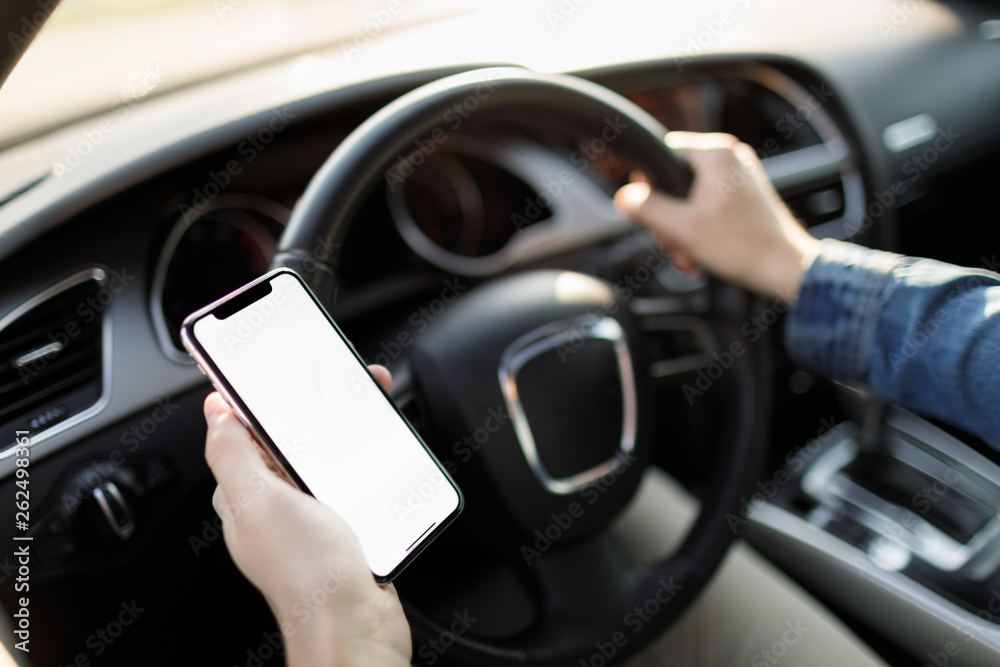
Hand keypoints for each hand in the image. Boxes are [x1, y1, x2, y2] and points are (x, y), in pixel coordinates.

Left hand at [203, 365, 410, 666]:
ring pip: (329, 459)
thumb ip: (232, 454)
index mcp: (247, 493)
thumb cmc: (309, 575)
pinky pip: (355, 483)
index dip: (267, 399)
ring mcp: (313, 517)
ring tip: (373, 413)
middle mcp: (276, 505)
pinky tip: (384, 458)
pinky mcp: (347, 527)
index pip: (248, 433)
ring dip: (350, 434)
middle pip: (294, 440)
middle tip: (349, 386)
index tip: (289, 372)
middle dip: (319, 409)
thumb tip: (214, 411)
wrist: (357, 626)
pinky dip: (371, 465)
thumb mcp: (259, 502)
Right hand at [614, 131, 819, 299]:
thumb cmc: (741, 246)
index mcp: (716, 153)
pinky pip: (708, 204)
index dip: (649, 185)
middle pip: (675, 179)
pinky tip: (700, 251)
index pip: (663, 152)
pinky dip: (699, 226)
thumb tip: (623, 197)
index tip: (652, 213)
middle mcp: (730, 157)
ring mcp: (740, 175)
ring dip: (682, 227)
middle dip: (668, 216)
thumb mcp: (681, 228)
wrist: (783, 267)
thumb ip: (646, 208)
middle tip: (673, 242)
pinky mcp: (745, 194)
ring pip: (690, 196)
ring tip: (688, 253)